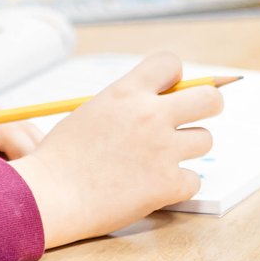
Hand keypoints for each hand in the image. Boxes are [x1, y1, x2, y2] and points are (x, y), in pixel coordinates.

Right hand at [10, 54, 219, 246]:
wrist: (49, 196)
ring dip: (187, 150)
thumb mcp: (92, 112)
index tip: (168, 92)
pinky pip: (194, 179)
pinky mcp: (168, 184)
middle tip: (191, 120)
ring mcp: (162, 150)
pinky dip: (177, 186)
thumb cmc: (61, 158)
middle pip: (209, 98)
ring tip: (159, 161)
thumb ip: (127, 105)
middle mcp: (150, 116)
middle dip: (206, 106)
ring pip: (205, 139)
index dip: (173, 78)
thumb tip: (160, 102)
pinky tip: (153, 188)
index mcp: (126, 92)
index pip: (171, 63)